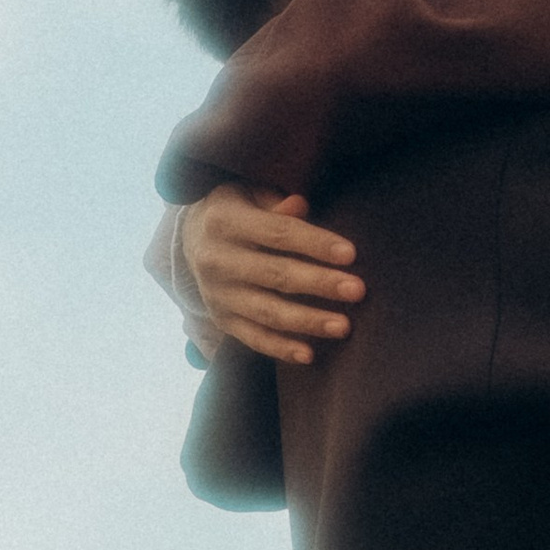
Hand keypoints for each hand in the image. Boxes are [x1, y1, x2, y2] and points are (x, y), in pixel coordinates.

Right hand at [179, 186, 364, 367]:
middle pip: (275, 274)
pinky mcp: (220, 319)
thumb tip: (301, 206)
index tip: (351, 254)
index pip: (277, 233)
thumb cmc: (239, 210)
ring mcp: (216, 294)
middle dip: (319, 283)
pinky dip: (280, 348)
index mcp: (224, 221)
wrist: (191, 237)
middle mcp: (215, 259)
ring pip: (267, 311)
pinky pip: (253, 338)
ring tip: (343, 326)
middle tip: (358, 290)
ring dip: (307, 321)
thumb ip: (277, 203)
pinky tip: (309, 354)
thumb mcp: (251, 194)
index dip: (315, 243)